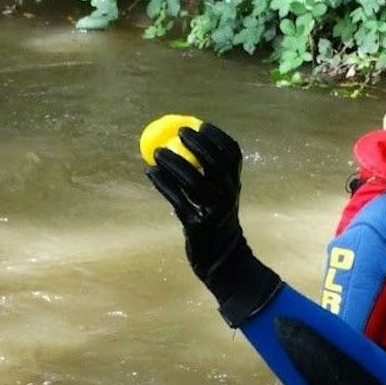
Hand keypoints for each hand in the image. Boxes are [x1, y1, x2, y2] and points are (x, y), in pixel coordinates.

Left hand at [144, 122, 282, 325]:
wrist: (224, 260)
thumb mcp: (222, 196)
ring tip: (157, 153)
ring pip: (193, 180)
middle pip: (215, 162)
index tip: (199, 124)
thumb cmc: (217, 222)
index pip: (232, 153)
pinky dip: (162, 184)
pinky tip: (150, 173)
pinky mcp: (197, 225)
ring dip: (173, 163)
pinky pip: (177, 199)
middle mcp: (229, 195)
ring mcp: (214, 211)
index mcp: (235, 185)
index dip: (217, 136)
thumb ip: (211, 174)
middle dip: (197, 144)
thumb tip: (186, 144)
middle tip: (177, 133)